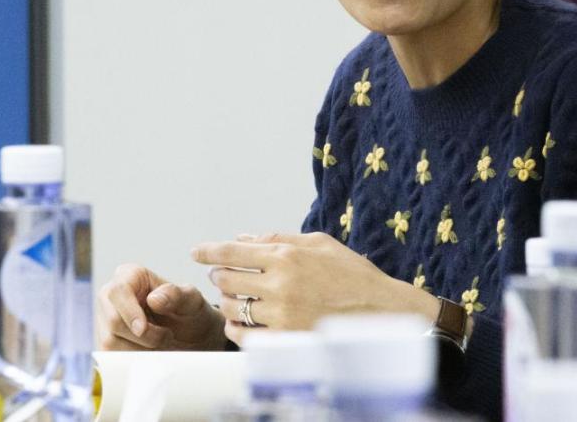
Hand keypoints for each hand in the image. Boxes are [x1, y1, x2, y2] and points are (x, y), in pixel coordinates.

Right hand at [97, 263, 225, 351]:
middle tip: (165, 336)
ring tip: (161, 342)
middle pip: (112, 320)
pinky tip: (150, 353)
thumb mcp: (192, 301)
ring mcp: (105, 320)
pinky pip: (112, 357)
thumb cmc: (190, 313)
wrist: (191, 338)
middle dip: (142, 335)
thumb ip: (176, 295)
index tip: (143, 329)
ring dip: (140, 349)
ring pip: (110, 342)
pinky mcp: (106, 342)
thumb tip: (153, 299)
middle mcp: (111, 296)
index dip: (129, 312)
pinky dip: (133, 360)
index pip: (118, 291)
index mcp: (130, 275)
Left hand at [192, 232, 437, 345]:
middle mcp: (280, 283)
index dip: (208, 251)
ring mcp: (281, 313)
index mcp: (287, 255)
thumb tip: (243, 237)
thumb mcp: (319, 243)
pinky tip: (239, 322)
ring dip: (226, 302)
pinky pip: (244, 336)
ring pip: (232, 307)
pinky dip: (235, 328)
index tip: (195, 252)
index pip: (233, 251)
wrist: (381, 310)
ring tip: (234, 298)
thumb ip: (278, 238)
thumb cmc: (352, 274)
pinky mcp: (285, 338)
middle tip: (222, 276)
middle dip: (219, 276)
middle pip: (226, 279)